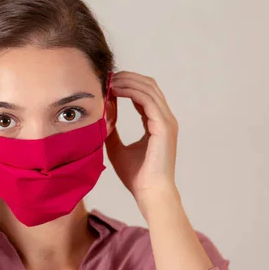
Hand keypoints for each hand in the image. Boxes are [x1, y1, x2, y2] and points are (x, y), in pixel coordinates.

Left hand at [105, 71, 178, 204]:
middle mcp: (165, 119)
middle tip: (107, 76)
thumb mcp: (117, 148)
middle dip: (127, 77)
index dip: (127, 85)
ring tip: (109, 81)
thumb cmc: (137, 176)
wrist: (149, 193)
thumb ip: (112, 130)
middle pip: (149, 85)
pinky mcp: (164, 127)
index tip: (107, 82)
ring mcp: (167, 122)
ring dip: (128, 81)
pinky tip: (115, 91)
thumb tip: (101, 113)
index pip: (144, 94)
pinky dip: (131, 91)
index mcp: (157, 123)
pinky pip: (148, 100)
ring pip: (149, 88)